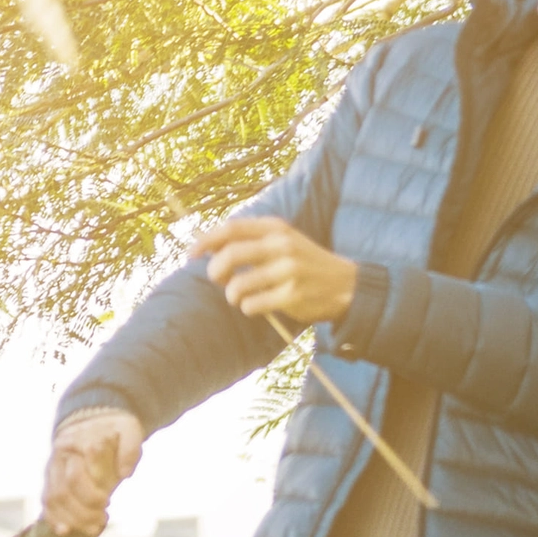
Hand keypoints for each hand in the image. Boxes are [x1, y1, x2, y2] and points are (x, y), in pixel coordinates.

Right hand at [42, 405, 141, 536]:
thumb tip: (124, 474)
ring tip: (94, 527)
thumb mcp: (131, 432)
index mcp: (81, 437)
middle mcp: (62, 451)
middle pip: (67, 486)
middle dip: (86, 507)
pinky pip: (46, 501)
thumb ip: (131, 450)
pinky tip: (65, 531)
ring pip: (55, 497)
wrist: (95, 428)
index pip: (83, 466)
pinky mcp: (50, 480)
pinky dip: (54, 518)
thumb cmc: (116, 433)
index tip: (108, 500)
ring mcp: (53, 467)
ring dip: (74, 518)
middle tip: (103, 516)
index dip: (96, 487)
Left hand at [198, 214, 357, 327]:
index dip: (206, 242)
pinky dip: (248, 308)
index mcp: (276, 228)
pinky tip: (257, 306)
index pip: (231, 229)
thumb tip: (209, 247)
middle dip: (215, 271)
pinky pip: (252, 305)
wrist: (346, 285)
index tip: (192, 255)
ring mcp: (288, 270)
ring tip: (240, 297)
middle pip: (230, 255)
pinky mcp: (292, 295)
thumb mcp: (284, 241)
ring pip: (238, 285)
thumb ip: (252, 240)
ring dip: (232, 294)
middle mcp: (282, 245)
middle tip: (217, 279)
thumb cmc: (305, 263)